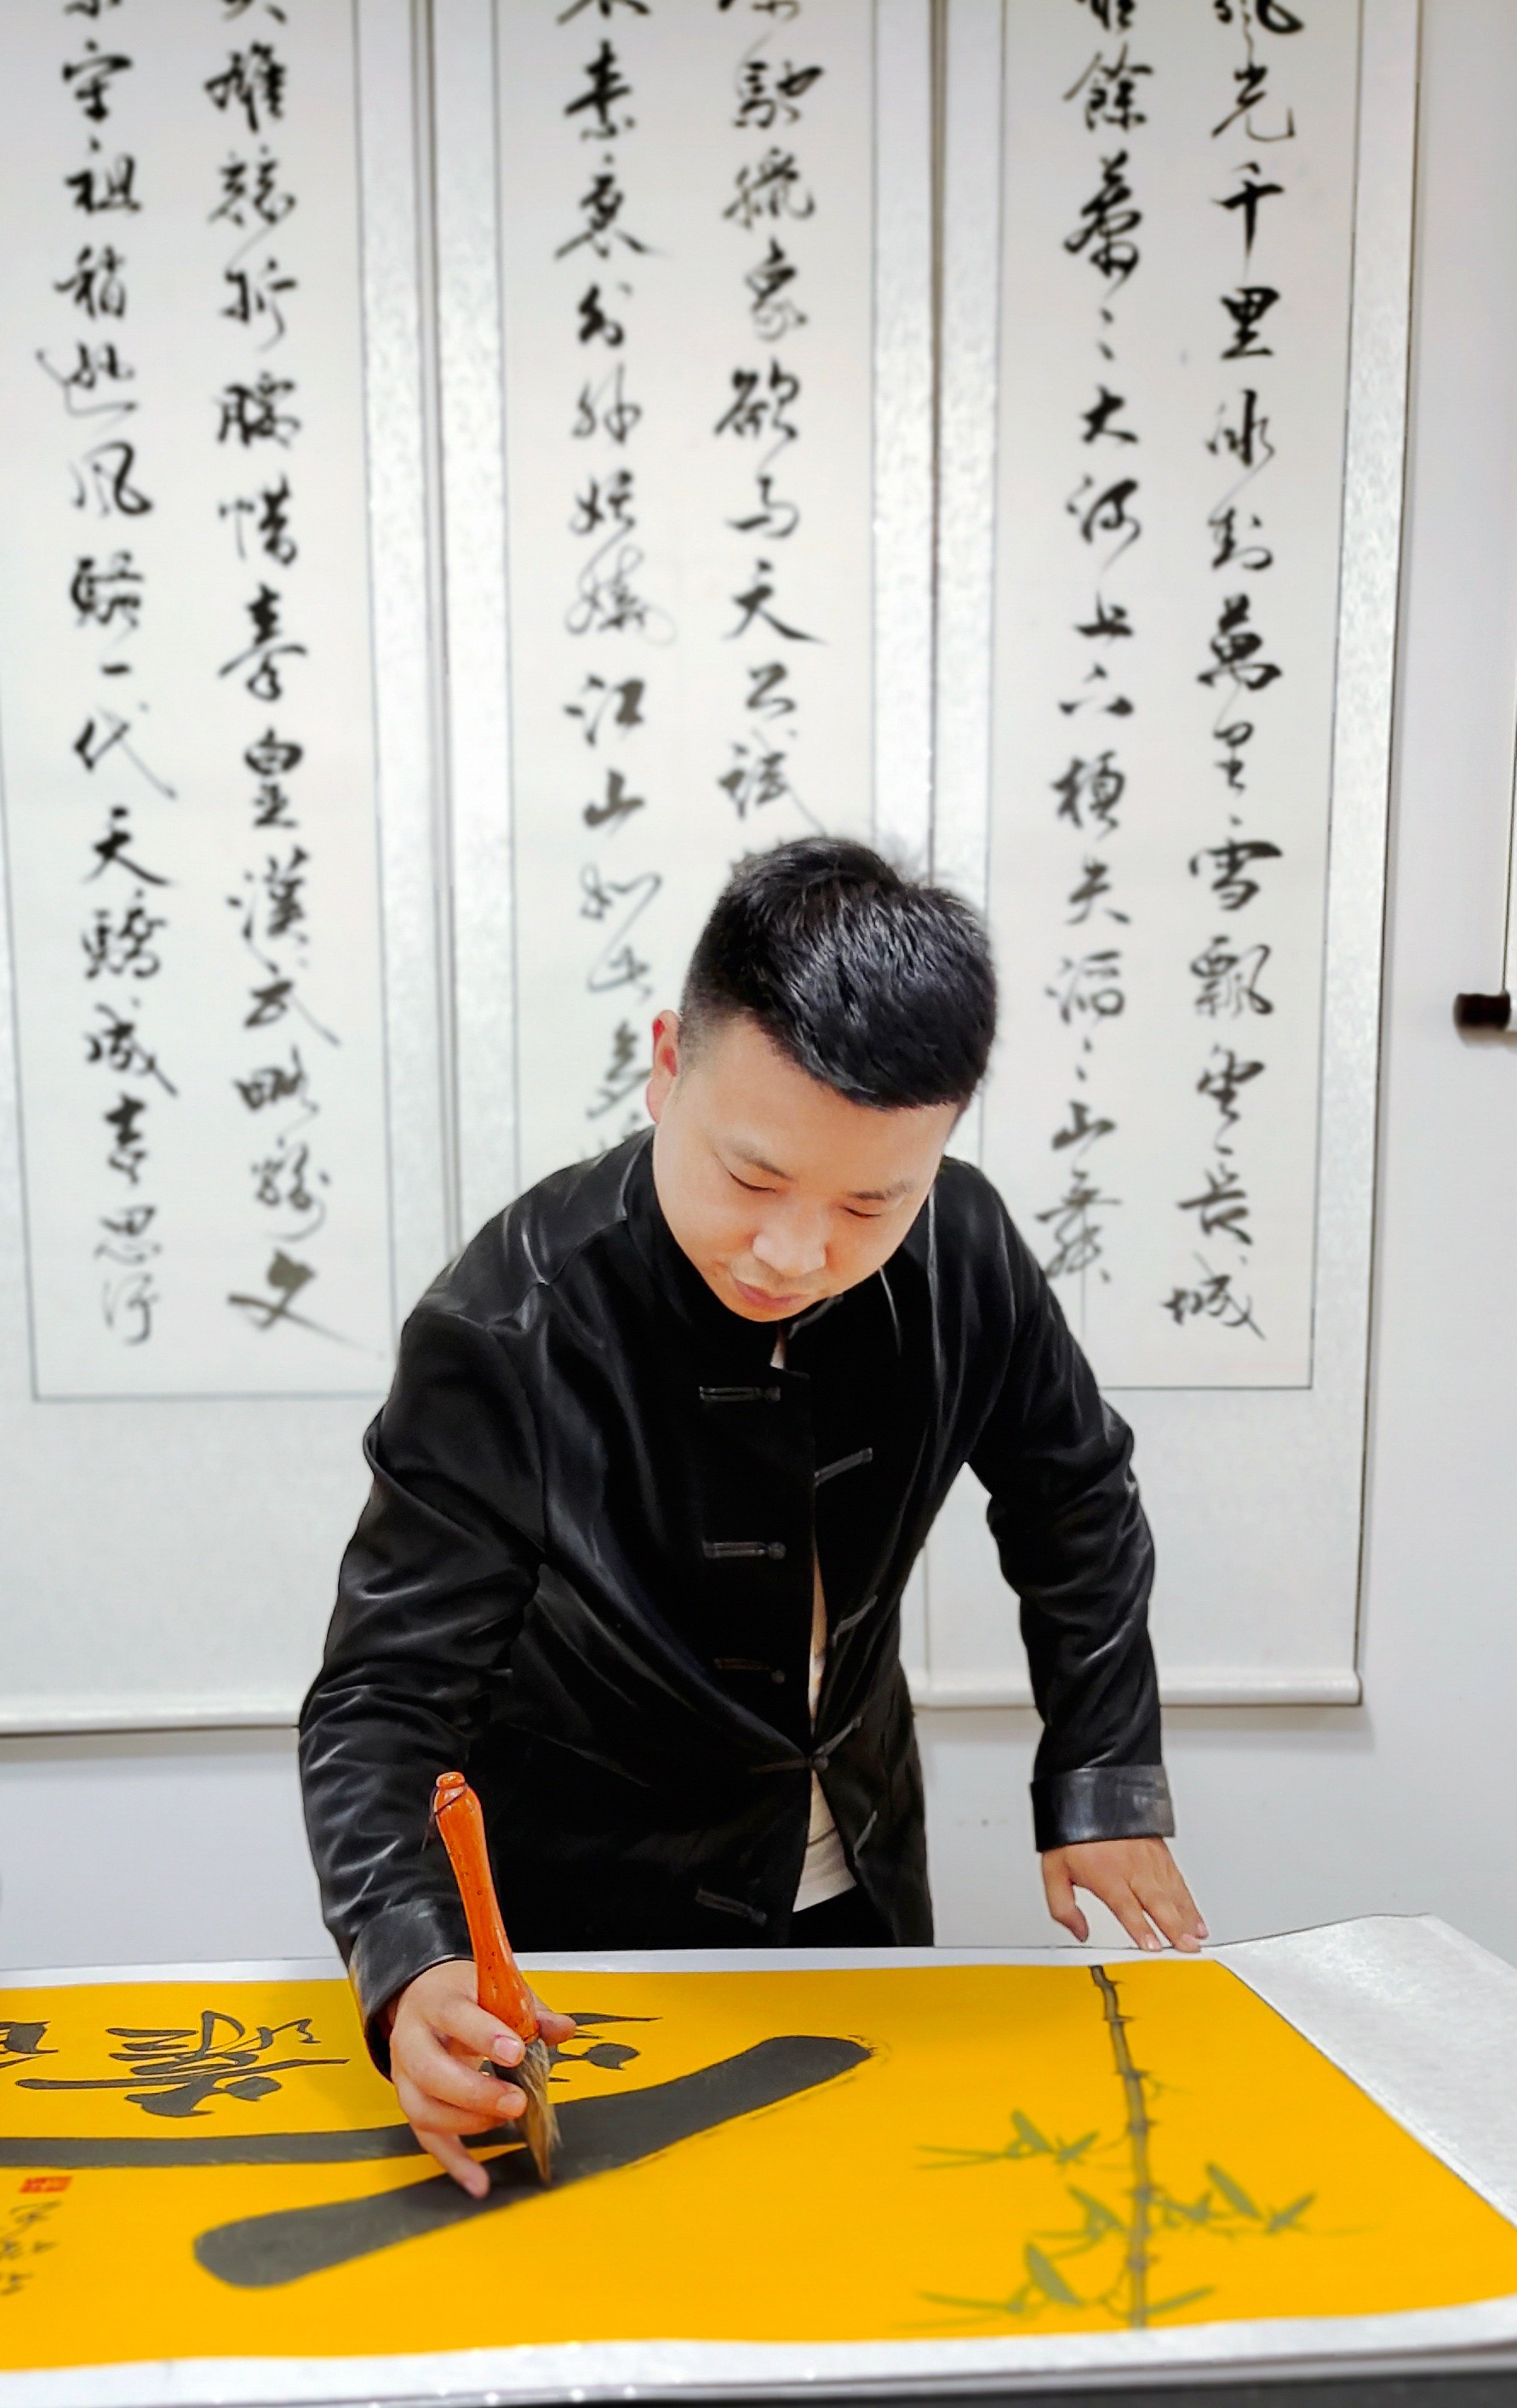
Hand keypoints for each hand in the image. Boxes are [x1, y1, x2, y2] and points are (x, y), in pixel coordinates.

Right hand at [384, 1957, 576, 2196]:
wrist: (422, 1997)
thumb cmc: (461, 1995)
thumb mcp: (494, 1989)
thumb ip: (530, 2010)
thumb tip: (563, 2029)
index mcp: (436, 2001)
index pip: (455, 2016)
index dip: (484, 2035)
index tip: (515, 2051)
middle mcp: (413, 2038)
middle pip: (431, 2070)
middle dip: (475, 2092)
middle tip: (516, 2101)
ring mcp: (406, 2074)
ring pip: (423, 2109)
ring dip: (467, 2123)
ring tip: (503, 2121)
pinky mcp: (412, 2102)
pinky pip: (428, 2139)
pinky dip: (455, 2163)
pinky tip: (479, 2181)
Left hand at [1041, 1837, 1206, 1953]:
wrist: (1088, 1793)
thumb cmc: (1071, 1832)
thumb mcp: (1053, 1869)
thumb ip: (1062, 1906)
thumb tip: (1078, 1932)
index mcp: (1106, 1873)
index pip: (1127, 1907)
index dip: (1141, 1929)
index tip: (1153, 1947)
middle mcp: (1131, 1867)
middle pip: (1157, 1902)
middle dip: (1174, 1928)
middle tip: (1187, 1948)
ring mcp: (1149, 1858)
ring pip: (1173, 1892)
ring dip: (1187, 1917)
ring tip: (1196, 1938)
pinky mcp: (1160, 1851)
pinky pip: (1178, 1879)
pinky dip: (1189, 1900)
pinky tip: (1194, 1917)